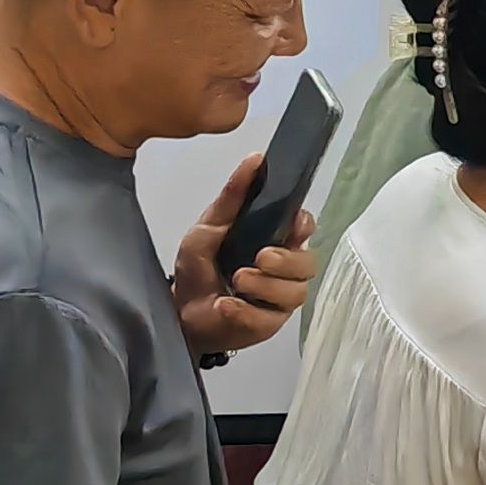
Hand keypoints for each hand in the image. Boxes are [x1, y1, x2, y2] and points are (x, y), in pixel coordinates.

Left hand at [172, 153, 311, 357]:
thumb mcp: (208, 228)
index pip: (305, 228)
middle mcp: (284, 271)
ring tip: (237, 281)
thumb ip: (232, 197)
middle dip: (286, 260)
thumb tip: (256, 159)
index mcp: (274, 241)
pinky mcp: (267, 325)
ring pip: (294, 292)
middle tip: (259, 257)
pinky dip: (246, 311)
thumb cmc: (198, 269)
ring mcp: (279, 300)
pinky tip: (226, 305)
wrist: (177, 312)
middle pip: (307, 263)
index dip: (304, 225)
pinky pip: (269, 318)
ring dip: (265, 285)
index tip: (293, 224)